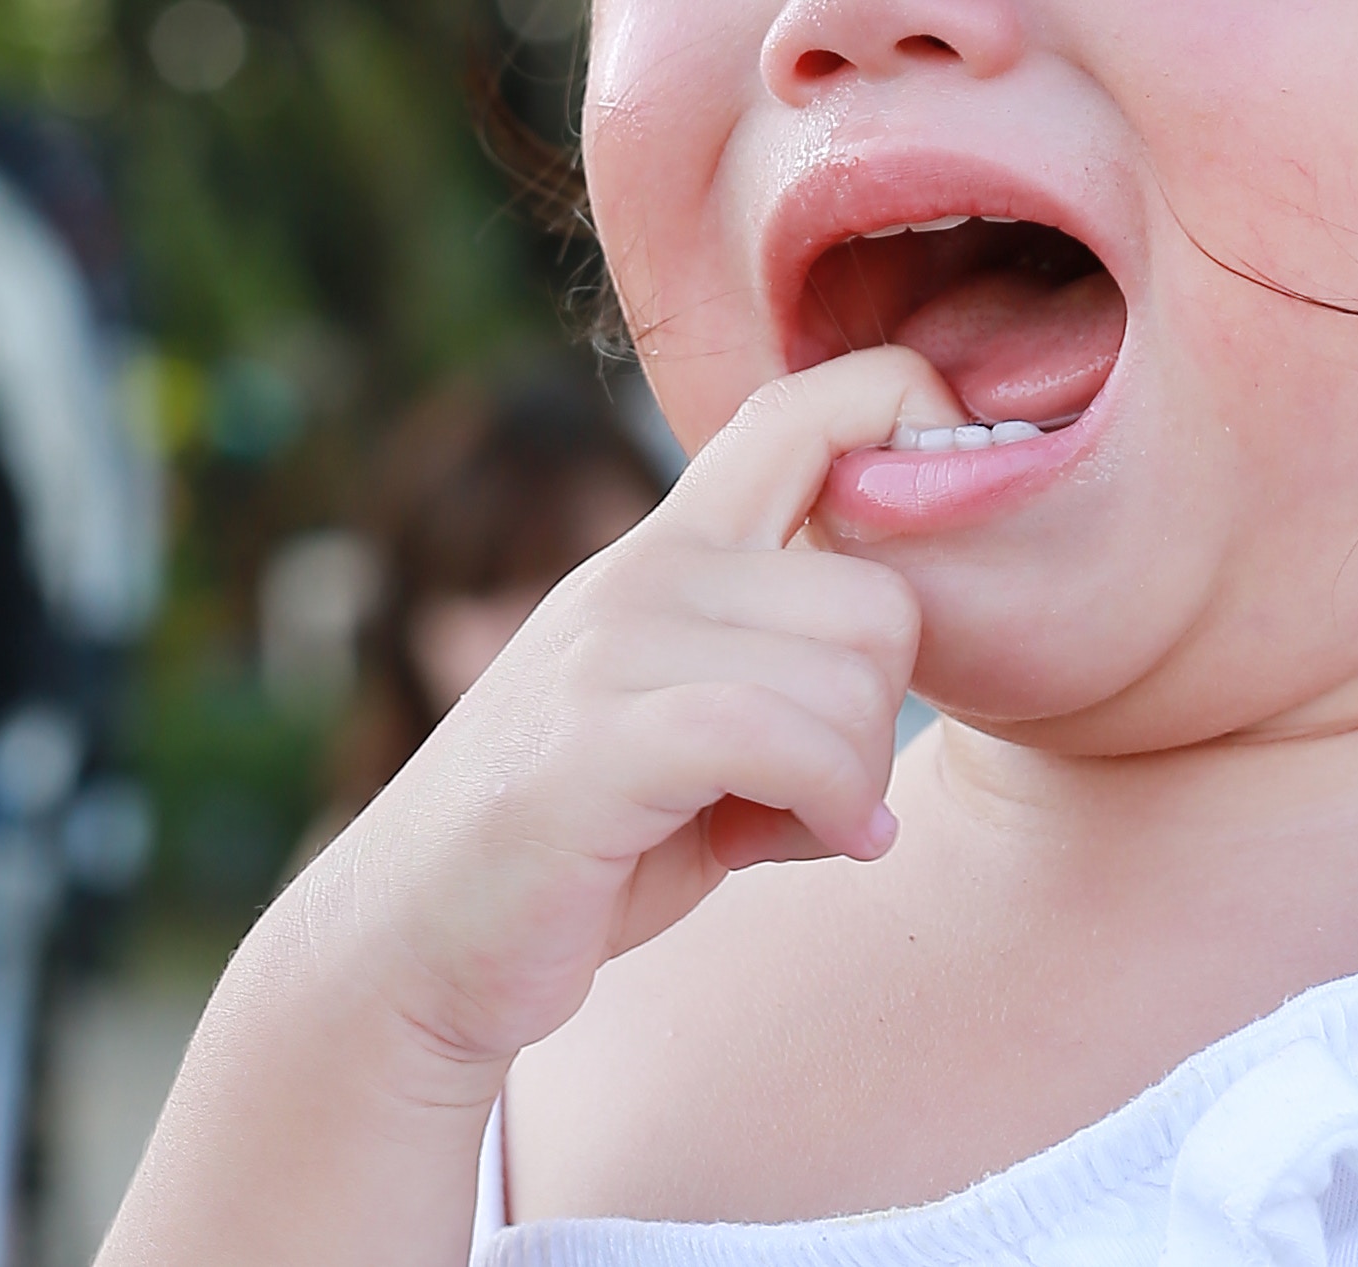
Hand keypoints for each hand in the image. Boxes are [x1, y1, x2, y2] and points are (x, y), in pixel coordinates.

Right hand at [310, 346, 954, 1081]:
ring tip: (776, 826)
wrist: (410, 947)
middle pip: (880, 594)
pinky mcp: (597, 741)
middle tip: (815, 790)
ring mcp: (610, 647)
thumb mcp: (697, 722)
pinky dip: (826, 807)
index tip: (947, 517)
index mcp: (669, 549)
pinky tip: (793, 848)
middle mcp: (641, 570)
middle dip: (883, 718)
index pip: (807, 408)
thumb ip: (787, 666)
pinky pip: (788, 740)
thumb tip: (904, 651)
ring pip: (850, 678)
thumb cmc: (586, 844)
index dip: (912, 415)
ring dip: (850, 783)